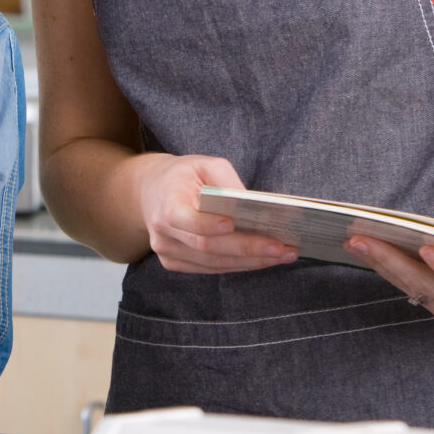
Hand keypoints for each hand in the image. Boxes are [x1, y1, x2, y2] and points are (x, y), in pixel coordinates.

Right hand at [138, 154, 297, 273]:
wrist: (151, 191)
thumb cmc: (183, 176)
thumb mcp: (203, 164)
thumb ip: (226, 180)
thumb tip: (252, 205)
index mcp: (167, 204)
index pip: (188, 221)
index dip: (209, 225)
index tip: (234, 224)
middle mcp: (163, 233)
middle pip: (208, 247)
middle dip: (248, 248)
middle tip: (281, 248)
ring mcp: (167, 252)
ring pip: (213, 263)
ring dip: (251, 262)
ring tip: (283, 255)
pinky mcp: (175, 263)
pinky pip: (211, 268)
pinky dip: (240, 265)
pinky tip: (263, 260)